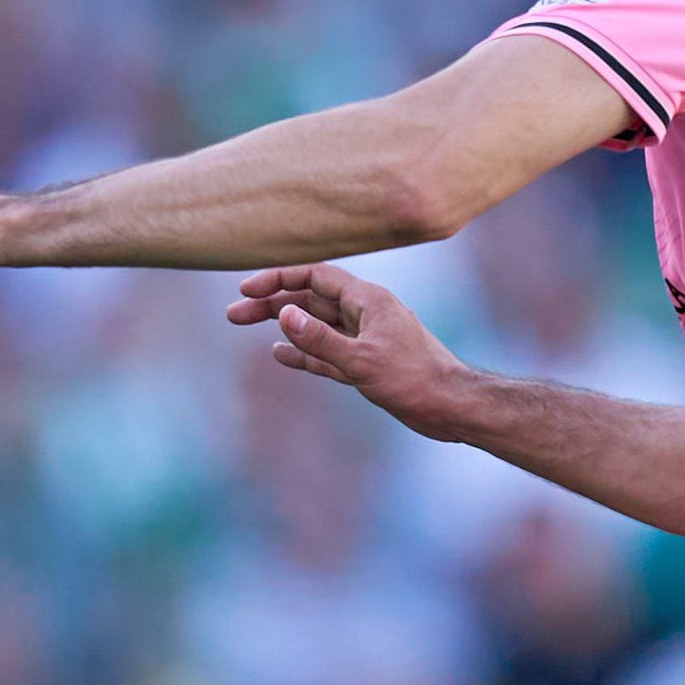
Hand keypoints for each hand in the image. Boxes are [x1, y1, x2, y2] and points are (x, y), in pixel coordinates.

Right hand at [225, 264, 472, 436]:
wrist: (451, 406)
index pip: (314, 278)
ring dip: (282, 325)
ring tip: (244, 325)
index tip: (247, 290)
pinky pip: (326, 352)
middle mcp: (364, 313)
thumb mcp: (363, 360)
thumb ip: (321, 339)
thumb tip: (283, 316)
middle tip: (233, 315)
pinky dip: (303, 351)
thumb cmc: (415, 379)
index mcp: (368, 301)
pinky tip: (280, 354)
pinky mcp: (366, 363)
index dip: (279, 279)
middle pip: (309, 300)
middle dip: (271, 303)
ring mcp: (365, 338)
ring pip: (315, 325)